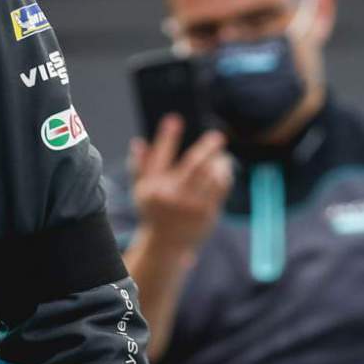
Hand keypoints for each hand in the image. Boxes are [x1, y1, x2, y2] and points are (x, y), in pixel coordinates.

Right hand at [127, 116, 231, 251]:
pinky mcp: (207, 213)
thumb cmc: (155, 211)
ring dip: (219, 161)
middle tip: (218, 137)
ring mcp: (191, 206)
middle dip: (207, 148)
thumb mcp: (141, 191)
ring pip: (212, 176)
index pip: (160, 157)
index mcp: (153, 187)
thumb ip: (140, 165)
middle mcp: (172, 196)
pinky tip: (224, 168)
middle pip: (194, 165)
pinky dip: (225, 175)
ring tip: (221, 154)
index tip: (175, 119)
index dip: (167, 137)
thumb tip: (138, 142)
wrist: (168, 244)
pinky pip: (221, 188)